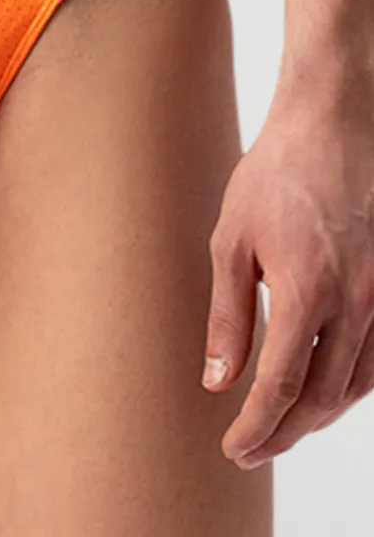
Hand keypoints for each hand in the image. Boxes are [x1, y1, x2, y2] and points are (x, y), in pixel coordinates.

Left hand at [202, 69, 373, 469]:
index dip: (256, 427)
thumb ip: (228, 316)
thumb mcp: (231, 240)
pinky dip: (350, 386)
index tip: (233, 448)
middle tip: (251, 447)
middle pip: (323, 399)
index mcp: (307, 293)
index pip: (281, 387)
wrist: (335, 126)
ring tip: (281, 426)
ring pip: (358, 386)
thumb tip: (217, 381)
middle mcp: (357, 304)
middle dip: (284, 433)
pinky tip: (324, 388)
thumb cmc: (275, 176)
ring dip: (319, 416)